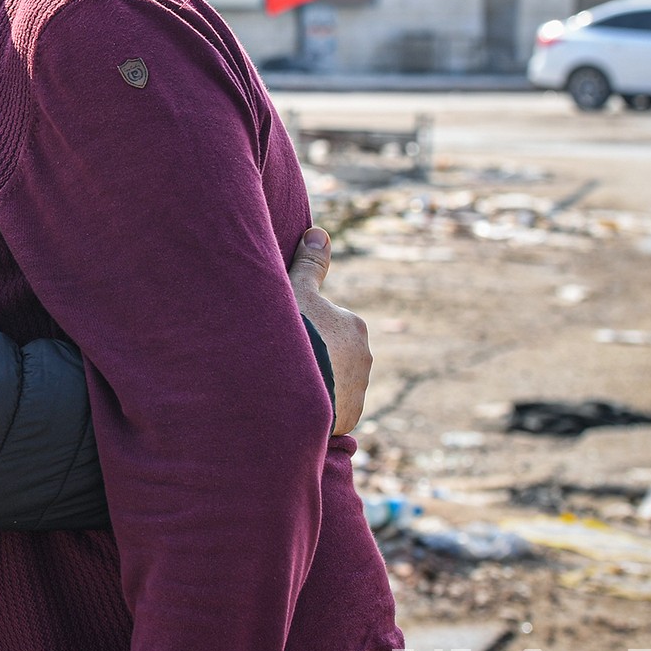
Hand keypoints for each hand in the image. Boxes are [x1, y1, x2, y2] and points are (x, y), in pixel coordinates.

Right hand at [288, 226, 370, 436]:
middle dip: (316, 358)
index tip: (287, 336)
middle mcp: (365, 358)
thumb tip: (319, 232)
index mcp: (354, 326)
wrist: (291, 386)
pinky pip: (334, 410)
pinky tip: (296, 404)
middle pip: (336, 355)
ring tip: (288, 385)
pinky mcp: (350, 418)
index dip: (307, 329)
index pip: (331, 326)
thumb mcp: (296, 290)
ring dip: (318, 384)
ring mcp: (360, 390)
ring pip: (336, 383)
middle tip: (285, 361)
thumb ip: (310, 264)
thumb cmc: (294, 332)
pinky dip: (320, 407)